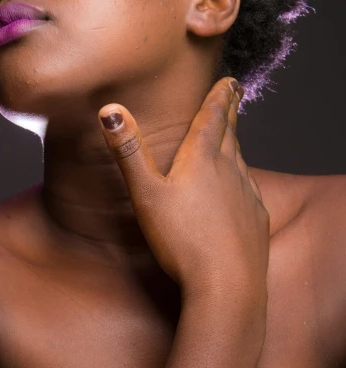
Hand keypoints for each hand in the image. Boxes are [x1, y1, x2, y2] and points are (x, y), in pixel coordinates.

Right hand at [97, 77, 269, 302]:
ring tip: (232, 136)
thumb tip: (110, 109)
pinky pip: (250, 190)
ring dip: (236, 144)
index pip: (214, 117)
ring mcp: (247, 196)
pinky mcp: (256, 220)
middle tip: (236, 93)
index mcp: (203, 159)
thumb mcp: (146, 193)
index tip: (231, 80)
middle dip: (231, 111)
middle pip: (231, 133)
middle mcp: (230, 171)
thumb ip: (128, 151)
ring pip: (241, 160)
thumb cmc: (182, 240)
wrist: (227, 287)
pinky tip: (240, 187)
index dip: (220, 96)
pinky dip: (243, 178)